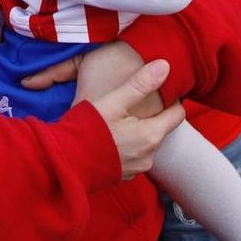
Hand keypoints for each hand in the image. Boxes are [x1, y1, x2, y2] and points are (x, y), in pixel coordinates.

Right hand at [91, 58, 184, 180]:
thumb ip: (140, 84)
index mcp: (151, 135)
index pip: (178, 114)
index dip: (170, 100)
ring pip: (146, 143)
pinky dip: (127, 146)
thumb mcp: (113, 101)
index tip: (155, 92)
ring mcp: (137, 168)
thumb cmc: (87, 129)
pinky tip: (110, 139)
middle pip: (160, 128)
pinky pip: (133, 156)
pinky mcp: (124, 175)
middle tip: (131, 104)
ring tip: (117, 121)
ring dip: (137, 132)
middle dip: (150, 116)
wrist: (63, 162)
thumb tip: (165, 66)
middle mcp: (149, 155)